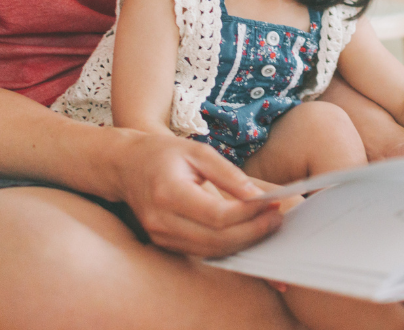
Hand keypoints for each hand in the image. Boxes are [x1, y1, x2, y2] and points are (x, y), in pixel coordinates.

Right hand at [111, 131, 282, 256]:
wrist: (126, 166)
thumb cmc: (163, 154)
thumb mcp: (197, 151)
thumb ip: (228, 174)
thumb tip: (258, 196)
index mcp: (168, 193)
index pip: (217, 215)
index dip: (249, 214)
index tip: (272, 203)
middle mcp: (162, 221)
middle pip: (217, 240)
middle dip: (253, 232)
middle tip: (277, 218)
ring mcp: (161, 237)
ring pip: (212, 251)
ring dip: (244, 242)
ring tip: (268, 224)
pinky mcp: (166, 245)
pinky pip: (203, 251)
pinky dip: (228, 246)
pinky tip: (247, 233)